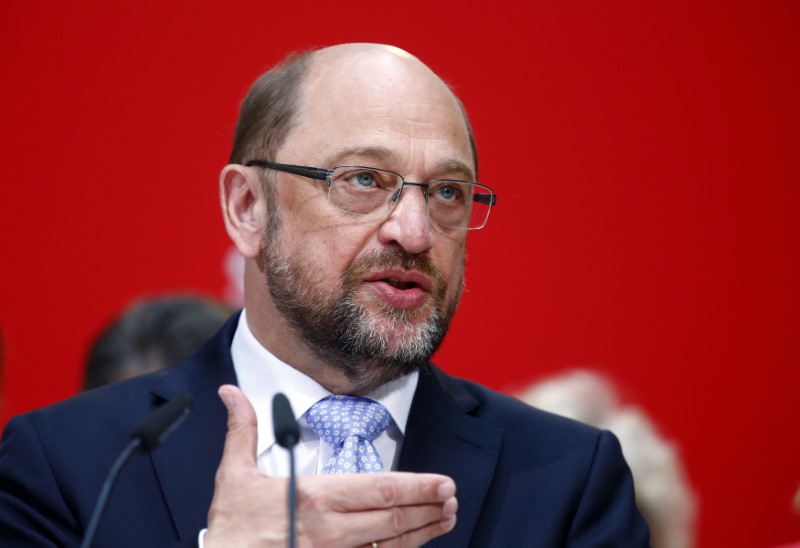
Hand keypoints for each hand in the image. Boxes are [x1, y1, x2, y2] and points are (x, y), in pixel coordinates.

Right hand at [205, 385, 457, 546]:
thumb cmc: (231, 527)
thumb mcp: (233, 475)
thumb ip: (242, 430)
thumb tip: (231, 392)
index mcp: (314, 498)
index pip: (380, 490)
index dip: (418, 487)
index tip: (443, 483)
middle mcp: (331, 530)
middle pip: (394, 518)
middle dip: (429, 507)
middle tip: (452, 498)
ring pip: (391, 545)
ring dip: (423, 531)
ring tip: (446, 519)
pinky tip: (414, 544)